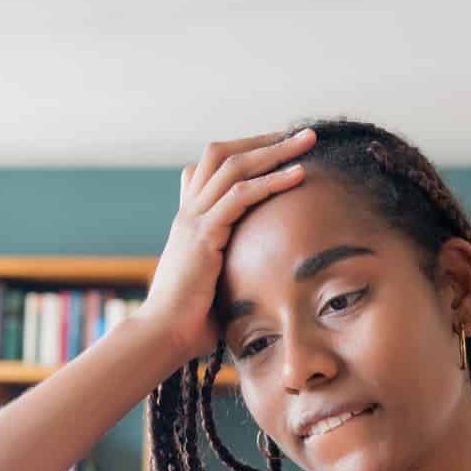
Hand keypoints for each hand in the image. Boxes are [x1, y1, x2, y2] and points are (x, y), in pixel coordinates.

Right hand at [139, 128, 317, 362]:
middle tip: (301, 134)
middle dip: (263, 140)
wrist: (163, 335)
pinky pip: (240, 196)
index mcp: (190, 220)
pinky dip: (271, 181)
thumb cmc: (191, 321)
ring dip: (274, 150)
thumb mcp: (217, 285)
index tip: (280, 149)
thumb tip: (264, 280)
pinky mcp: (203, 234)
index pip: (212, 167)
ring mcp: (192, 219)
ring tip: (307, 141)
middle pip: (222, 154)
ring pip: (233, 166)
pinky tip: (298, 175)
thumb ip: (234, 269)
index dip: (246, 152)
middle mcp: (188, 212)